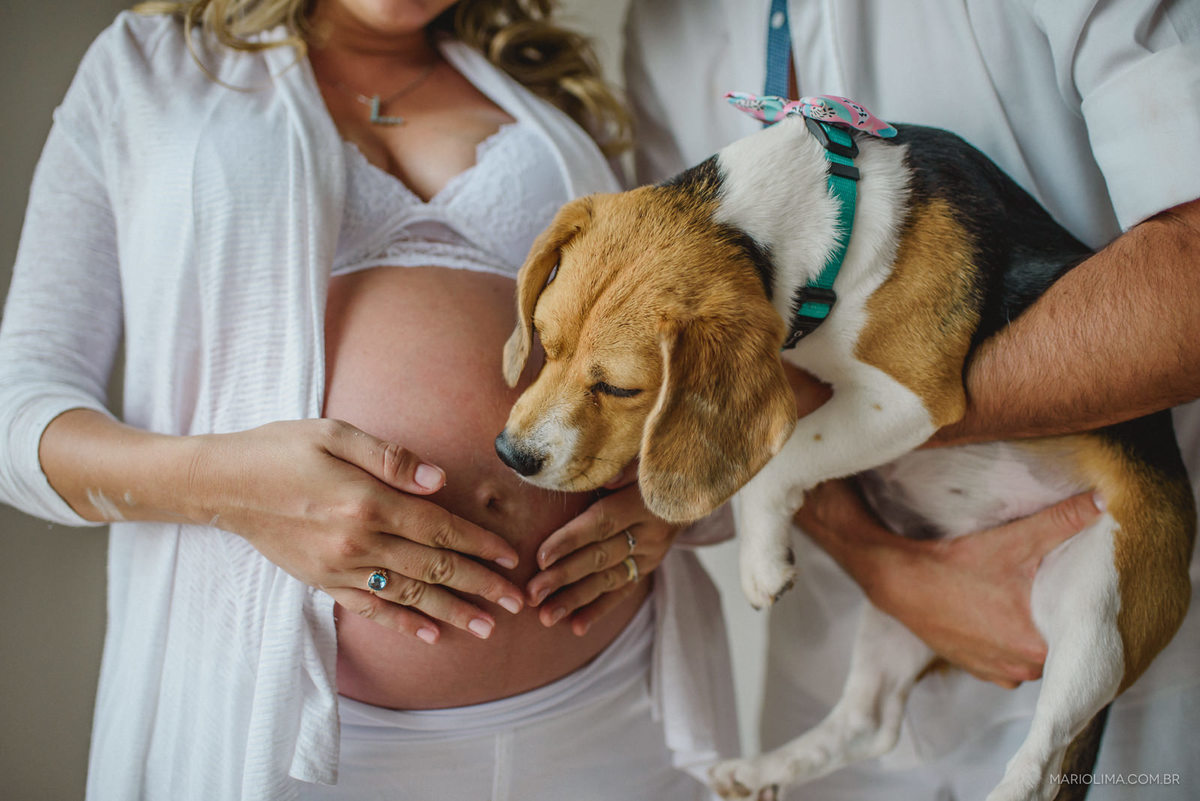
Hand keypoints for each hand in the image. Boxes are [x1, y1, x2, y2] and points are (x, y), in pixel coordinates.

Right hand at [191, 419, 524, 643]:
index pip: (438, 527)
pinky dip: (401, 622)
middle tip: (518, 603)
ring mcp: (339, 567)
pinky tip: (428, 634)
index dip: (478, 544)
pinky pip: (370, 608)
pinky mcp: (322, 581)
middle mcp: (357, 542)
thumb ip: (390, 458)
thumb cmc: (280, 448)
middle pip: (432, 567)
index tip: (510, 558)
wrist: (222, 484)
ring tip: (486, 628)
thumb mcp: (335, 433)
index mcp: (367, 501)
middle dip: (480, 586)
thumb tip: (438, 479)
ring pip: (407, 594)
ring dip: (450, 612)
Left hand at [525, 462, 678, 635]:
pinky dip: (599, 609)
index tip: (541, 558)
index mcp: (642, 502)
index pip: (602, 523)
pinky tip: (576, 627)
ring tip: (546, 618)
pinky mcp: (649, 566)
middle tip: (532, 594)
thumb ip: (624, 465)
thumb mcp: (642, 455)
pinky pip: (622, 591)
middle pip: (601, 557)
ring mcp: (651, 554)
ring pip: (609, 580)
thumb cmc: (652, 462)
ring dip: (575, 600)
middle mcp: (649, 533)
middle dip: (564, 577)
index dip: (571, 540)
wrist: (691, 483)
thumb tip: (603, 475)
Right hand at [796, 479, 1101, 686]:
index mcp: (1036, 647)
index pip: (1082, 640)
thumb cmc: (956, 565)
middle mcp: (1017, 670)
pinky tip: (1002, 620)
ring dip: (1033, 639)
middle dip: (1059, 626)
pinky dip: (1008, 646)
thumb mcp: (1014, 540)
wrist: (901, 581)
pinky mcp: (973, 668)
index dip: (1085, 616)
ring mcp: (993, 673)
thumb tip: (1103, 501)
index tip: (1085, 596)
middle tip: (1056, 595)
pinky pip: (1006, 664)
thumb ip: (1063, 521)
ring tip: (1029, 608)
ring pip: (1032, 660)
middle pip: (1058, 651)